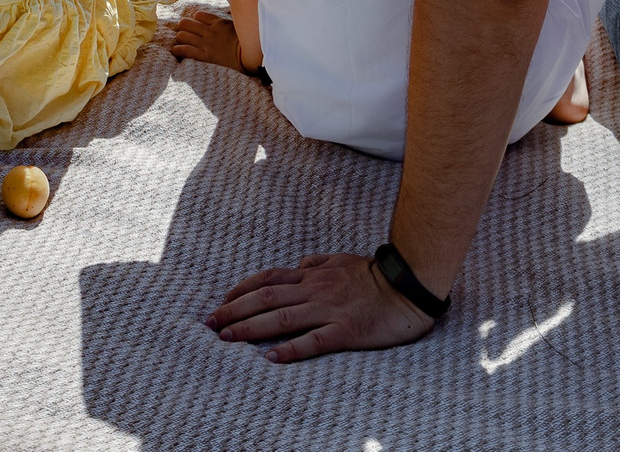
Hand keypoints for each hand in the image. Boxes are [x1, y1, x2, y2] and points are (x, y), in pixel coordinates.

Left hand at [164, 9, 250, 72]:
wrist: (251, 58)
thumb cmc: (247, 43)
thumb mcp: (238, 27)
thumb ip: (227, 23)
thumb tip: (223, 18)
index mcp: (219, 23)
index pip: (198, 15)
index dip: (194, 20)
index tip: (196, 26)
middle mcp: (210, 32)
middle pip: (186, 24)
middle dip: (184, 27)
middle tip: (186, 33)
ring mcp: (207, 44)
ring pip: (183, 36)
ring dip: (181, 38)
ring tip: (182, 42)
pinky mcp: (206, 57)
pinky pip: (185, 50)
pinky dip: (177, 50)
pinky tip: (176, 51)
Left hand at [205, 253, 438, 361]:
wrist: (409, 287)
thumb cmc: (376, 275)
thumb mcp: (342, 260)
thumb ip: (317, 263)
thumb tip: (297, 266)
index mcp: (313, 275)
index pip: (267, 279)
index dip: (241, 290)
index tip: (221, 302)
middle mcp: (315, 290)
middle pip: (265, 299)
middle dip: (234, 310)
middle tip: (210, 323)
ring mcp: (329, 310)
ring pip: (281, 318)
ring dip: (250, 328)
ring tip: (226, 338)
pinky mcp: (345, 330)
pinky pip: (313, 341)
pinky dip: (290, 349)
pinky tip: (271, 359)